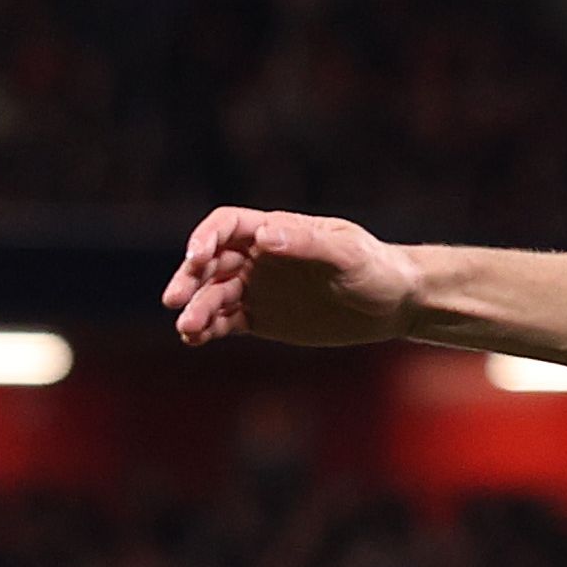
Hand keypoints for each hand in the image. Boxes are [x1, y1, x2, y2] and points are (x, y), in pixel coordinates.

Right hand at [165, 208, 415, 347]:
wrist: (392, 302)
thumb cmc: (374, 268)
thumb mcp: (346, 254)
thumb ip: (305, 244)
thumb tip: (263, 237)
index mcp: (274, 230)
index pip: (226, 226)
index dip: (206, 239)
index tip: (195, 258)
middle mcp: (258, 257)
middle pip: (210, 263)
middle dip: (189, 280)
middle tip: (174, 300)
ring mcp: (257, 288)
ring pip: (215, 297)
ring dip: (197, 310)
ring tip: (187, 330)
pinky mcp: (262, 319)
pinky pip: (227, 322)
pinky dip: (209, 329)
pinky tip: (195, 339)